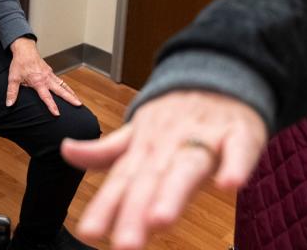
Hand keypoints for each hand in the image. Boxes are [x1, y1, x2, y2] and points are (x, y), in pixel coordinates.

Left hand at [7, 37, 82, 115]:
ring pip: (63, 85)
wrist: (25, 49)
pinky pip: (60, 80)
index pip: (46, 97)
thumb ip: (12, 92)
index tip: (57, 113)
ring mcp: (50, 74)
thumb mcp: (13, 78)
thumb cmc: (19, 63)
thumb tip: (9, 104)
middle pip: (61, 90)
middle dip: (70, 98)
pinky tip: (67, 90)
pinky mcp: (50, 71)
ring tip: (77, 100)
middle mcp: (47, 78)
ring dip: (71, 92)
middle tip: (79, 104)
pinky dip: (65, 86)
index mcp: (38, 82)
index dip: (52, 106)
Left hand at [61, 90, 267, 249]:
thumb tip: (66, 152)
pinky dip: (235, 165)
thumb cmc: (179, 114)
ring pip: (189, 165)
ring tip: (161, 220)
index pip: (122, 179)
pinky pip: (239, 149)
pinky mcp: (240, 132)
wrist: (223, 75)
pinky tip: (229, 185)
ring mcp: (206, 135)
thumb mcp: (140, 133)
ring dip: (175, 191)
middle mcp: (172, 142)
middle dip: (137, 210)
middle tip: (125, 244)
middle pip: (153, 179)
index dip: (106, 206)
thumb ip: (106, 151)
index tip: (89, 232)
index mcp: (146, 145)